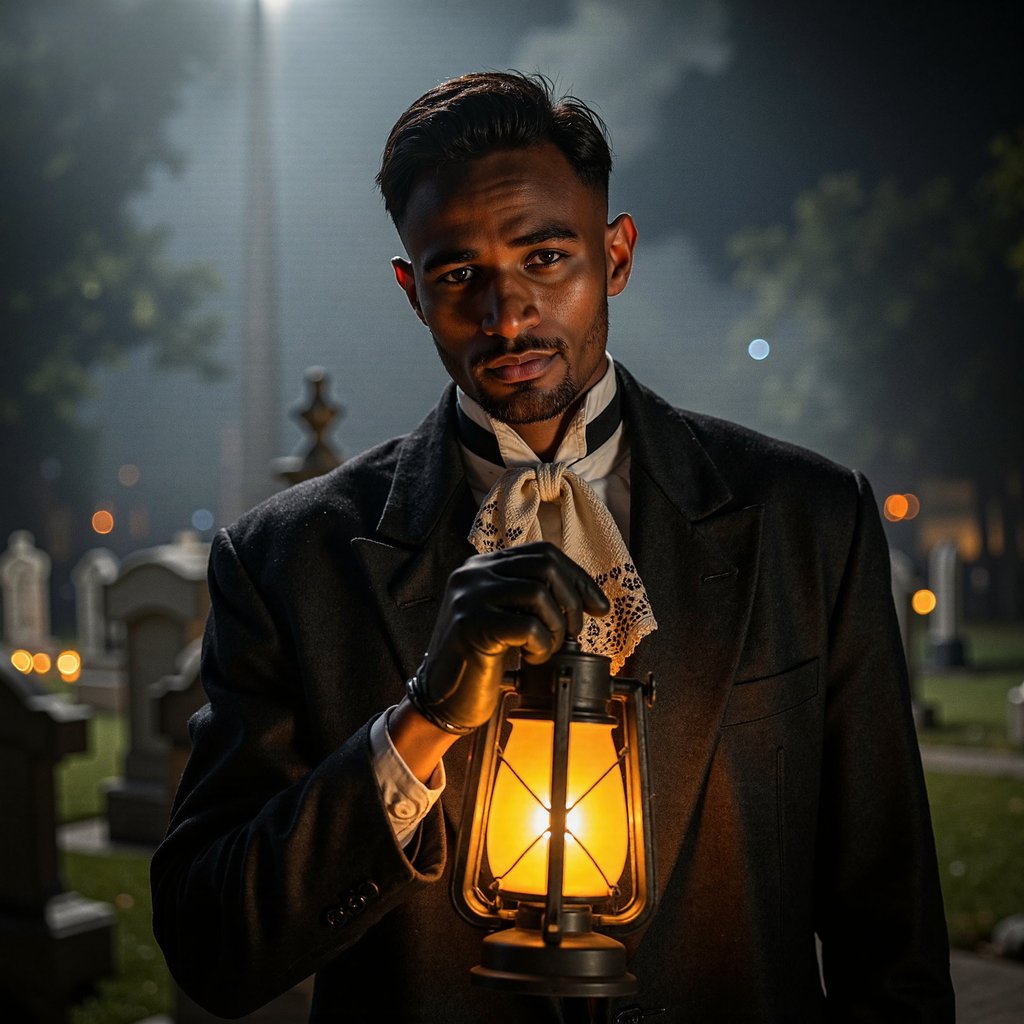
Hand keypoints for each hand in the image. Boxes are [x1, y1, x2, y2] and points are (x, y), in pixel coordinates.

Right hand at [405, 542, 609, 733]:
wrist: (441, 697)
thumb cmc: (479, 660)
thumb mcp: (505, 615)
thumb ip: (530, 595)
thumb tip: (590, 596)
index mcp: (482, 566)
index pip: (543, 553)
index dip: (578, 578)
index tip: (598, 606)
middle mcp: (473, 573)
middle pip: (545, 565)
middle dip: (571, 600)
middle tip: (571, 632)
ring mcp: (470, 597)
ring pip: (539, 594)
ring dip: (555, 628)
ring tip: (544, 648)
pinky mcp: (472, 625)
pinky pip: (528, 626)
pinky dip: (541, 645)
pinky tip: (530, 659)